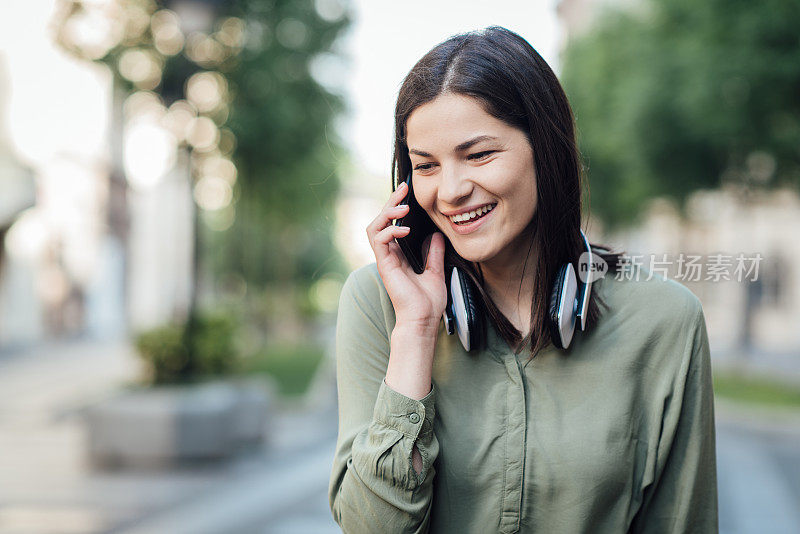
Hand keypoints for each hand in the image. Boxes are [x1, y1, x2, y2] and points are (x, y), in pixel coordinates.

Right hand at [366, 181, 446, 333]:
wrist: (423, 320)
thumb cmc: (428, 302)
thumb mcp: (436, 270)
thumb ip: (434, 253)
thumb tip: (436, 235)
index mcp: (398, 255)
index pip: (392, 225)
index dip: (397, 207)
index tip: (408, 193)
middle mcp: (389, 255)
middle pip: (381, 221)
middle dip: (391, 202)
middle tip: (403, 189)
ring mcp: (385, 259)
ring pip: (375, 227)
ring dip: (388, 213)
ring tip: (403, 208)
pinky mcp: (384, 265)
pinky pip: (378, 240)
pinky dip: (389, 231)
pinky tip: (404, 230)